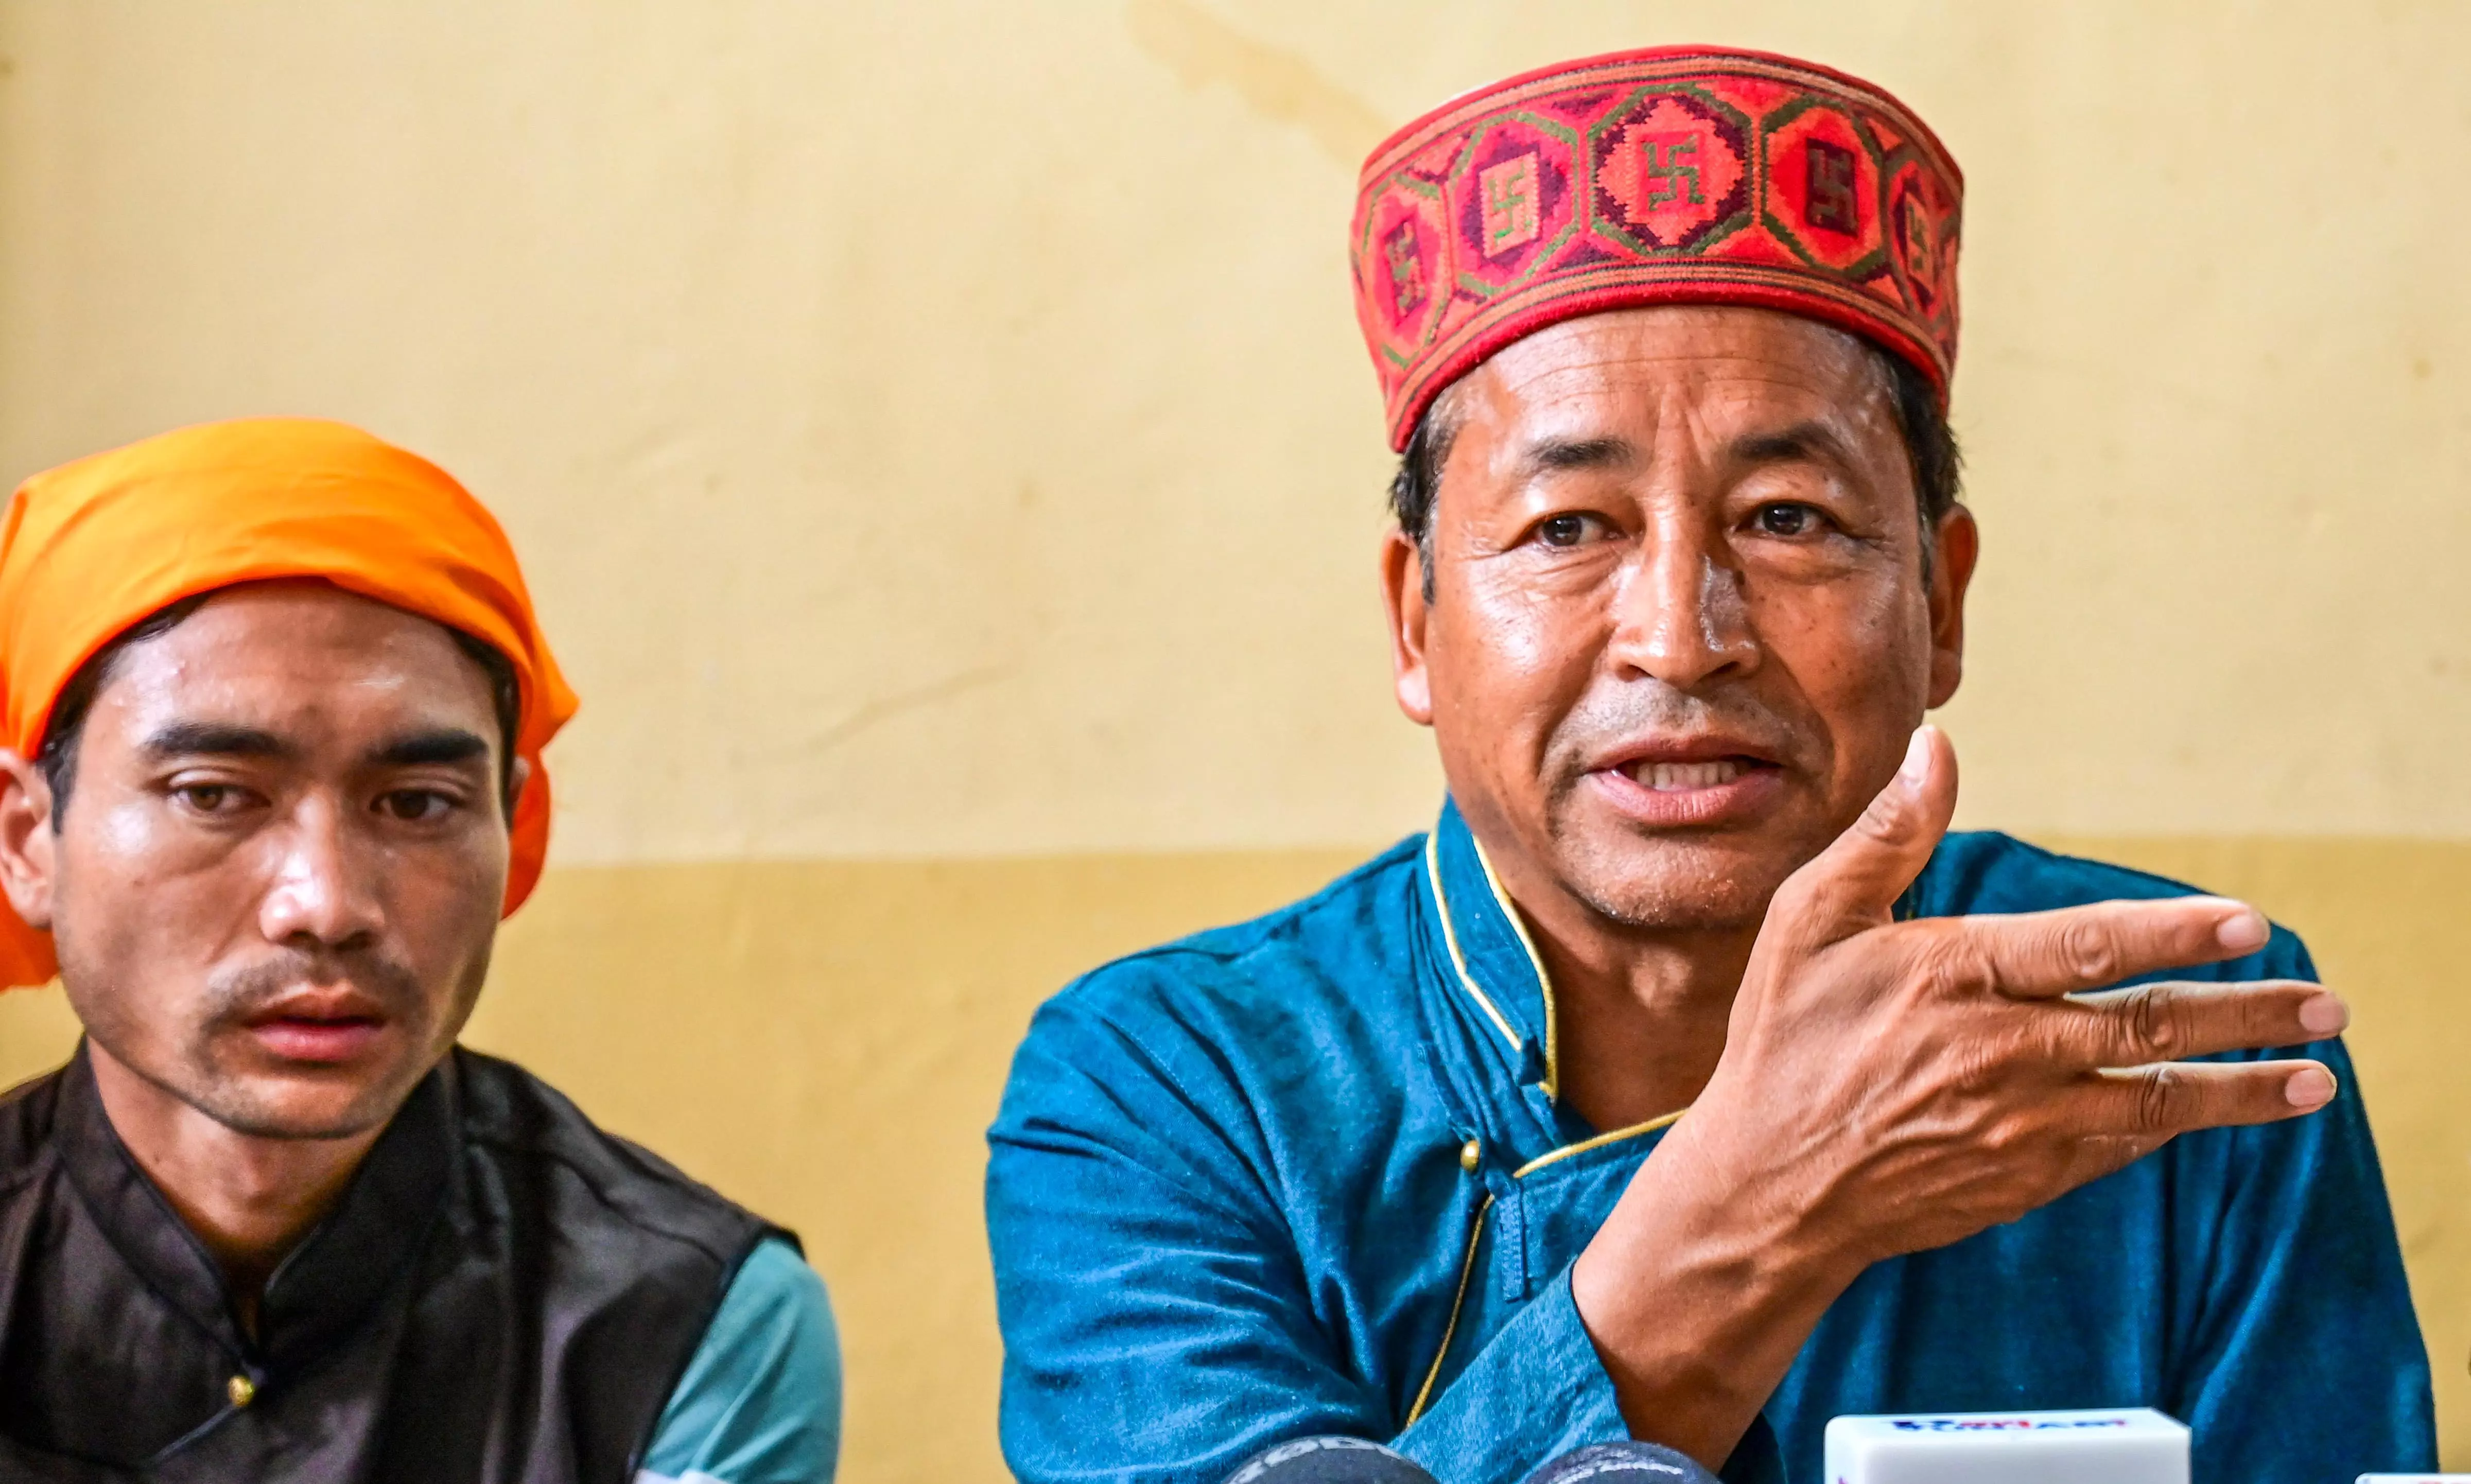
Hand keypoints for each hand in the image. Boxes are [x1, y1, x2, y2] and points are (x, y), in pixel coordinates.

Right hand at [1686, 723, 2340, 1263]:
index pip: (2091, 947)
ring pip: (2156, 1099)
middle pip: (2150, 1028)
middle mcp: (2001, 1053)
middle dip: (2249, 1015)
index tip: (2248, 924)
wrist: (1768, 1187)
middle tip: (2325, 1005)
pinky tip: (2209, 1113)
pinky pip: (2118, 1147)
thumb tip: (1938, 749)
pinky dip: (2171, 1127)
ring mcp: (2020, 1125)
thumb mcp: (1808, 922)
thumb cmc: (1783, 1041)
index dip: (2177, 934)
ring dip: (2243, 1088)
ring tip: (2315, 1078)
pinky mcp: (2023, 1178)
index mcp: (1955, 979)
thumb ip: (1886, 837)